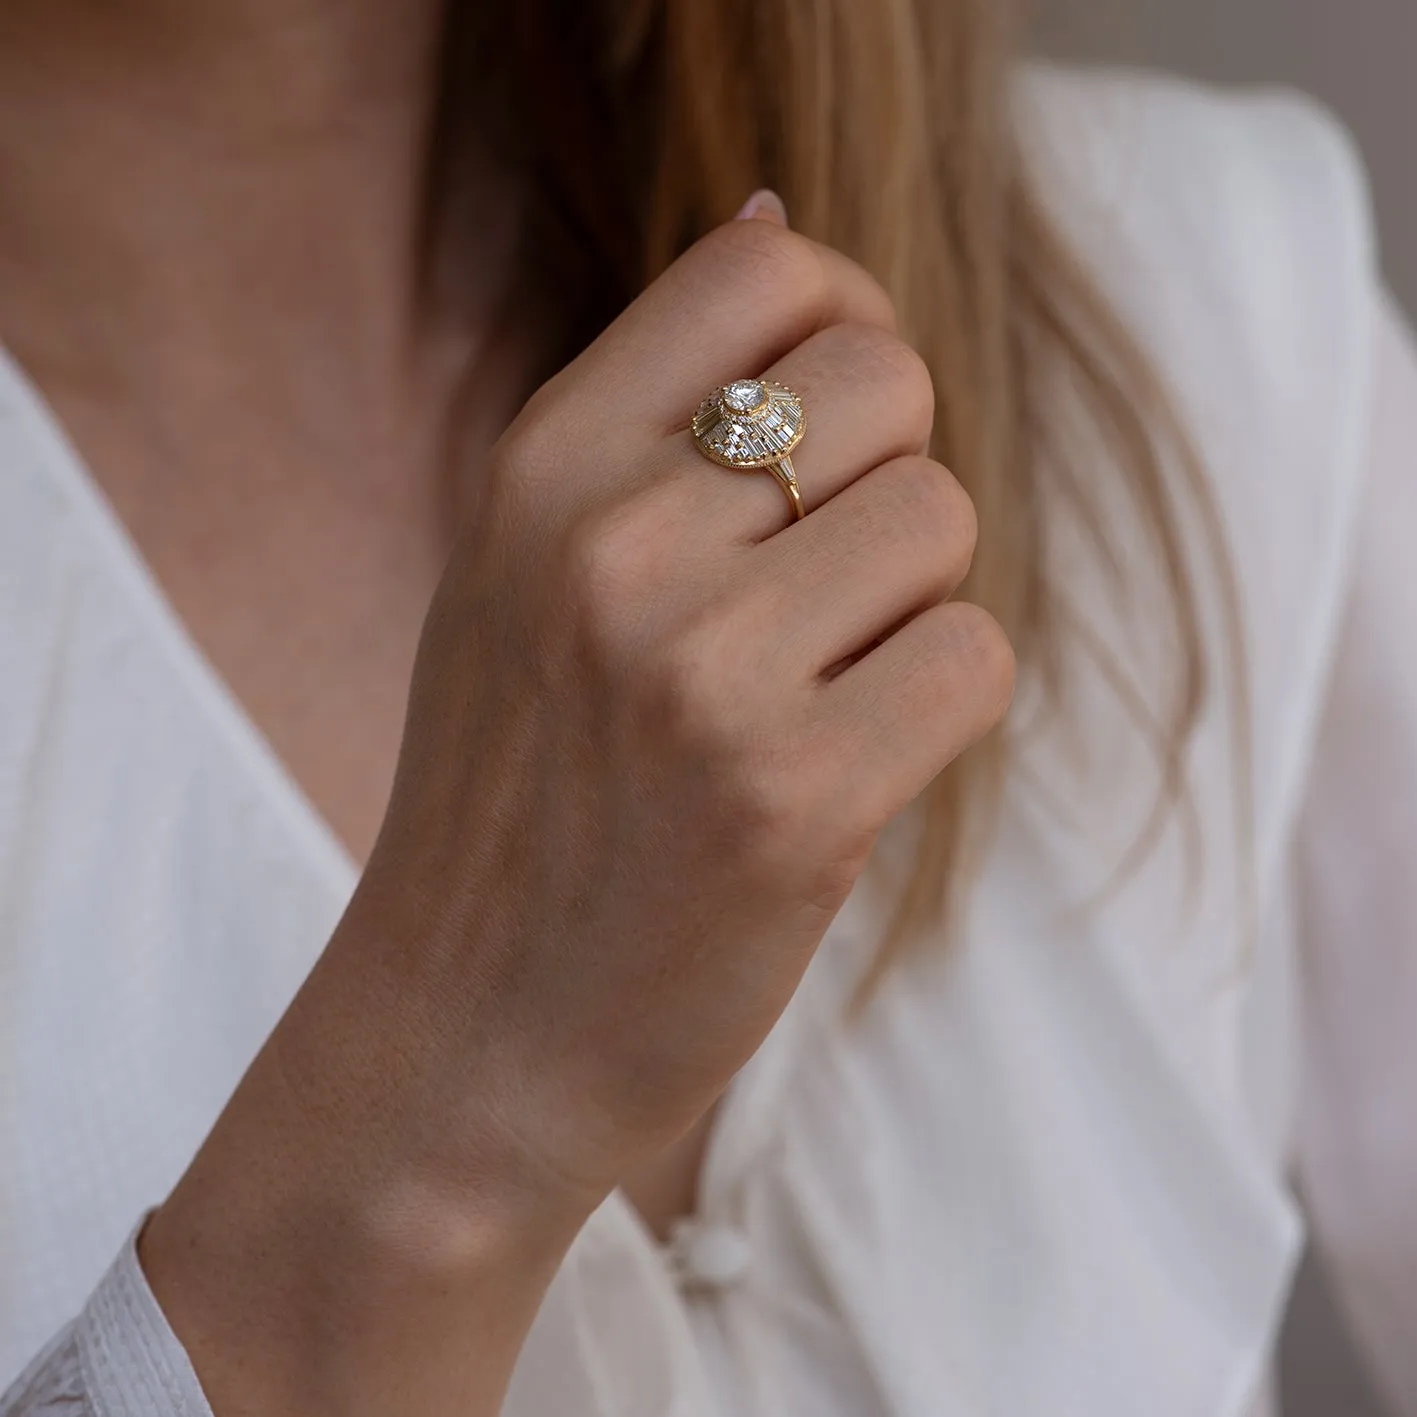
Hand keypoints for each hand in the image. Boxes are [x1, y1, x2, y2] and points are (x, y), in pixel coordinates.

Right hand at [141, 210, 1013, 1414]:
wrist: (468, 1037)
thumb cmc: (514, 802)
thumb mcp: (520, 572)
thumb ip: (643, 405)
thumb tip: (769, 216)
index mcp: (538, 470)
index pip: (768, 270)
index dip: (841, 328)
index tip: (832, 430)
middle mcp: (611, 545)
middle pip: (887, 383)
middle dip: (884, 480)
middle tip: (812, 599)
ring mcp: (700, 673)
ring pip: (942, 523)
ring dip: (908, 610)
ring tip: (810, 696)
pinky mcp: (794, 800)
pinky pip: (973, 660)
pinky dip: (935, 712)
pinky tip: (841, 771)